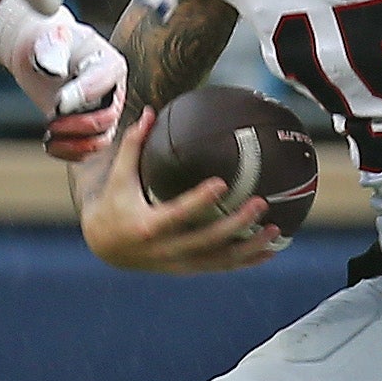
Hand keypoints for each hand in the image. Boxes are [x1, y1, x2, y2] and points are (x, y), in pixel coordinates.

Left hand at [0, 0, 124, 161]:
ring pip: (101, 140)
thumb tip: (55, 69)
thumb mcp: (48, 36)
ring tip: (49, 135)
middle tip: (51, 119)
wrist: (37, 53)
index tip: (58, 101)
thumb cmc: (45, 40)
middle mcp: (113, 91)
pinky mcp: (89, 129)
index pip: (107, 82)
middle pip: (108, 118)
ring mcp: (102, 112)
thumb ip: (53, 46)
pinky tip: (49, 143)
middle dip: (78, 123)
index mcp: (110, 64)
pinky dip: (68, 153)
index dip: (85, 94)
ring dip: (74, 143)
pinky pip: (87, 151)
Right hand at [81, 110, 281, 272]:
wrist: (106, 245)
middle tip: (261, 203)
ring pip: (218, 260)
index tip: (222, 183)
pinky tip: (271, 249)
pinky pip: (221, 267)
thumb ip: (134, 145)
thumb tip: (149, 111)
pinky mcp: (188, 269)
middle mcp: (164, 249)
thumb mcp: (119, 176)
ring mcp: (178, 263)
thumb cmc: (115, 203)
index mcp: (147, 226)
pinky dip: (246, 260)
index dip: (199, 201)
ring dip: (249, 247)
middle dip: (236, 224)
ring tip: (275, 229)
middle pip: (206, 240)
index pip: (177, 214)